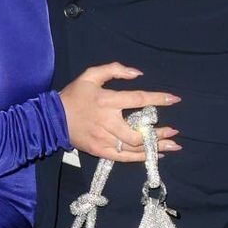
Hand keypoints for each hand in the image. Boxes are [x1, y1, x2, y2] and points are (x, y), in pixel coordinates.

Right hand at [59, 64, 181, 161]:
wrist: (52, 119)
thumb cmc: (74, 95)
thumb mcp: (90, 75)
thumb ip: (114, 70)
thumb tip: (137, 73)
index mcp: (107, 100)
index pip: (138, 99)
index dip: (158, 99)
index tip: (175, 99)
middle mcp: (107, 121)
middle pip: (139, 131)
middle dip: (159, 133)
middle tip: (174, 132)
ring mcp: (104, 139)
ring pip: (134, 147)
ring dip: (155, 147)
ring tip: (172, 146)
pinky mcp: (100, 151)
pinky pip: (124, 157)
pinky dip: (141, 158)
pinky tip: (154, 156)